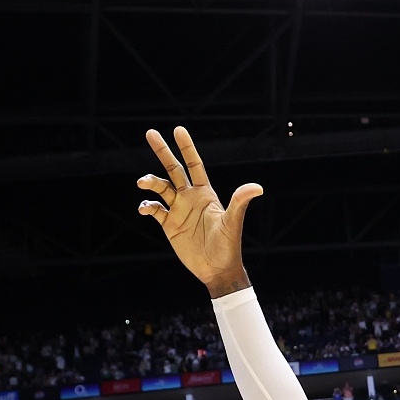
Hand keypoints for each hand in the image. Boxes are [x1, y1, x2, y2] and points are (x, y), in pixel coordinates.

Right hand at [138, 128, 261, 296]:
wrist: (217, 269)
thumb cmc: (228, 246)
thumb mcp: (233, 222)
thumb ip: (239, 202)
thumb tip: (257, 187)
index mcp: (205, 193)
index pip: (194, 165)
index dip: (187, 148)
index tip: (178, 130)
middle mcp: (190, 198)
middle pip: (174, 169)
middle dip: (162, 152)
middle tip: (150, 133)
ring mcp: (178, 210)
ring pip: (160, 188)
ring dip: (150, 183)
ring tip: (143, 182)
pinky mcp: (169, 225)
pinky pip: (154, 209)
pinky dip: (147, 206)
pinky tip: (145, 207)